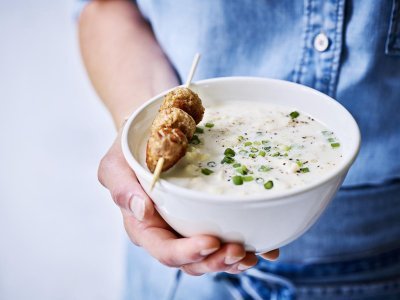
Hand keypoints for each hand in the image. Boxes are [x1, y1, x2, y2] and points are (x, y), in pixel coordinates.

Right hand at [98, 132, 278, 275]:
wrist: (152, 135)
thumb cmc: (130, 152)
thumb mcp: (116, 165)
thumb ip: (122, 188)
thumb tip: (141, 210)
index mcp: (145, 226)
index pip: (165, 250)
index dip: (187, 253)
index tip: (210, 241)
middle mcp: (168, 232)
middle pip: (192, 260)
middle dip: (216, 261)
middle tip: (238, 250)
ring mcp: (189, 226)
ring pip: (211, 255)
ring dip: (233, 260)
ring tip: (254, 254)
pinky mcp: (207, 216)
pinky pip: (227, 235)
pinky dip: (249, 245)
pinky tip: (267, 246)